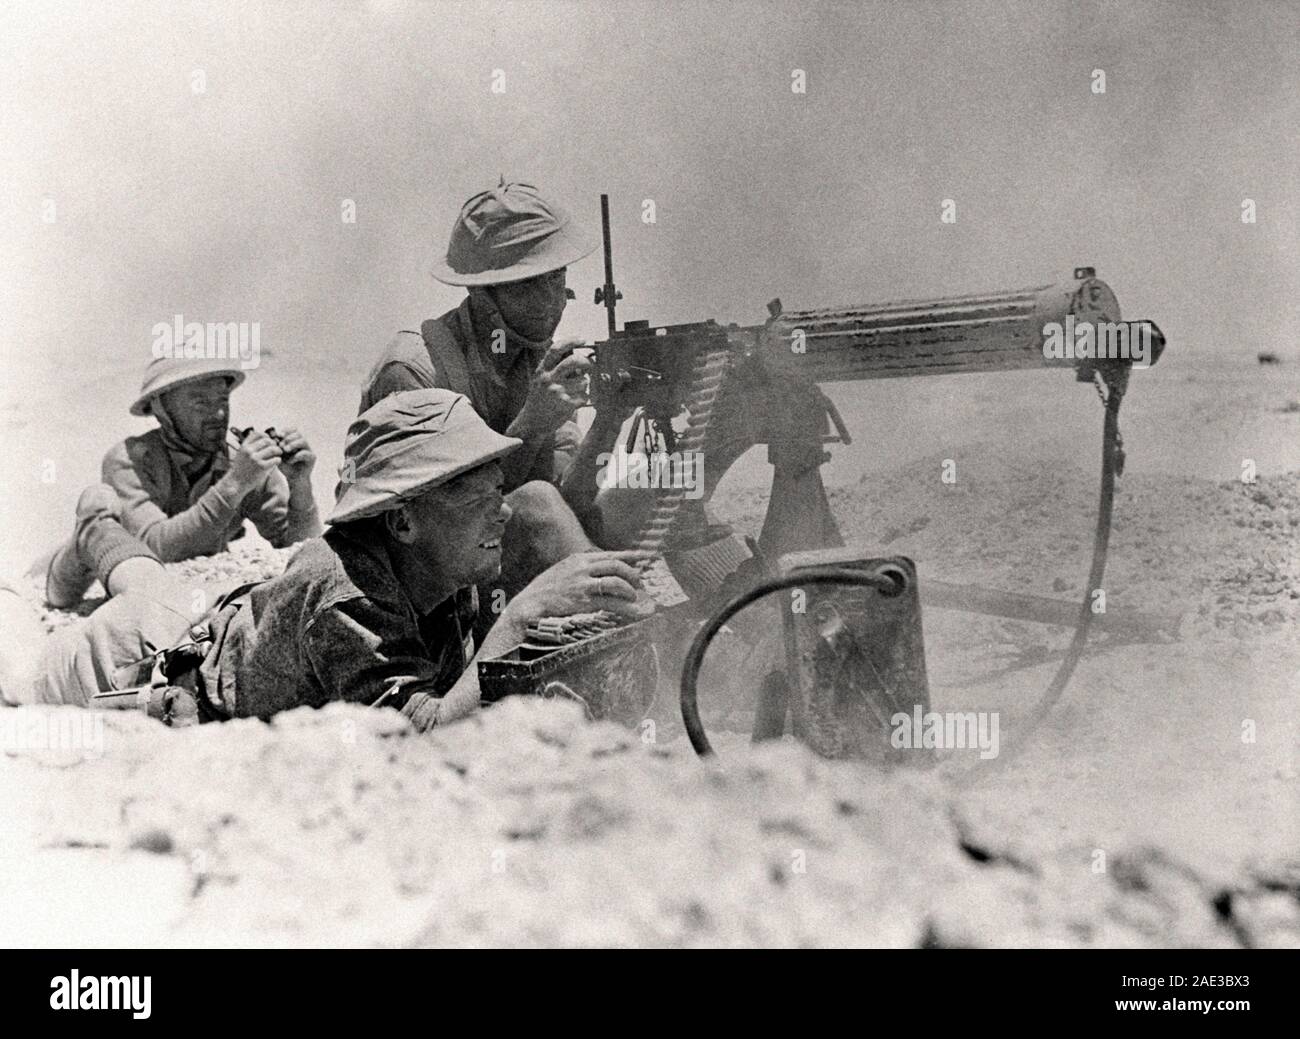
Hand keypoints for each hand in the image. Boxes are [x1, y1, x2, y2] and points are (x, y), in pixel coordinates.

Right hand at [227, 429, 281, 491]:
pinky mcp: (261, 467)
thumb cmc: (241, 469)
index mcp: (244, 446)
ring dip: (278, 451)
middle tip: (276, 449)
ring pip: (273, 449)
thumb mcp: (242, 454)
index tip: (269, 441)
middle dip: (274, 444)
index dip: (266, 436)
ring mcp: (255, 458)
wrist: (236, 483)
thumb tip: (265, 438)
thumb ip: (251, 446)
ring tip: (278, 454)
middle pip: (267, 440)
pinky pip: (275, 459)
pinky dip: (278, 460)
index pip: (257, 434)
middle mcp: (249, 450)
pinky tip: (277, 461)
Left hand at [274, 427, 315, 482]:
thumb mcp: (279, 455)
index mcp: (296, 440)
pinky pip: (305, 453)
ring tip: (285, 450)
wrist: (293, 478)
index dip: (287, 431)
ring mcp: (309, 450)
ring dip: (293, 444)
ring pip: (303, 441)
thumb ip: (277, 446)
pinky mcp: (312, 457)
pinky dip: (296, 456)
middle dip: (289, 438)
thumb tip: (274, 437)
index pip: (293, 429)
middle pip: (298, 434)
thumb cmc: (286, 466)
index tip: (279, 435)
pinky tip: (289, 461)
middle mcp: (304, 444)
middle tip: (281, 445)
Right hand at [505, 550, 655, 626]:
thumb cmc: (546, 590)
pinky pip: (611, 602)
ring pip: (616, 581)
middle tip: (639, 584)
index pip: (611, 553)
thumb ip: (582, 568)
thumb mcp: (563, 570)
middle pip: (617, 565)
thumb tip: (604, 571)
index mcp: (579, 558)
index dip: (632, 555)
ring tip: (634, 597)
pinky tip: (632, 610)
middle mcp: (582, 567)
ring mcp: (583, 583)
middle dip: (633, 574)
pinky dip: (626, 607)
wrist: (529, 604)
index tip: (648, 556)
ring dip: (629, 590)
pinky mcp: (584, 600)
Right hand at [515, 339, 592, 435]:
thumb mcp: (540, 379)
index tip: (582, 339)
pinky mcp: (567, 405)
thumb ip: (554, 366)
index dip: (571, 341)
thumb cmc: (539, 398)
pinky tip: (575, 401)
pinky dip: (583, 397)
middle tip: (590, 365)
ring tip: (577, 389)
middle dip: (586, 361)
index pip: (556, 349)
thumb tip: (576, 354)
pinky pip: (584, 396)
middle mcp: (549, 379)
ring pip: (583, 380)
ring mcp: (558, 392)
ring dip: (584, 383)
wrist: (533, 422)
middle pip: (573, 361)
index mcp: (542, 370)